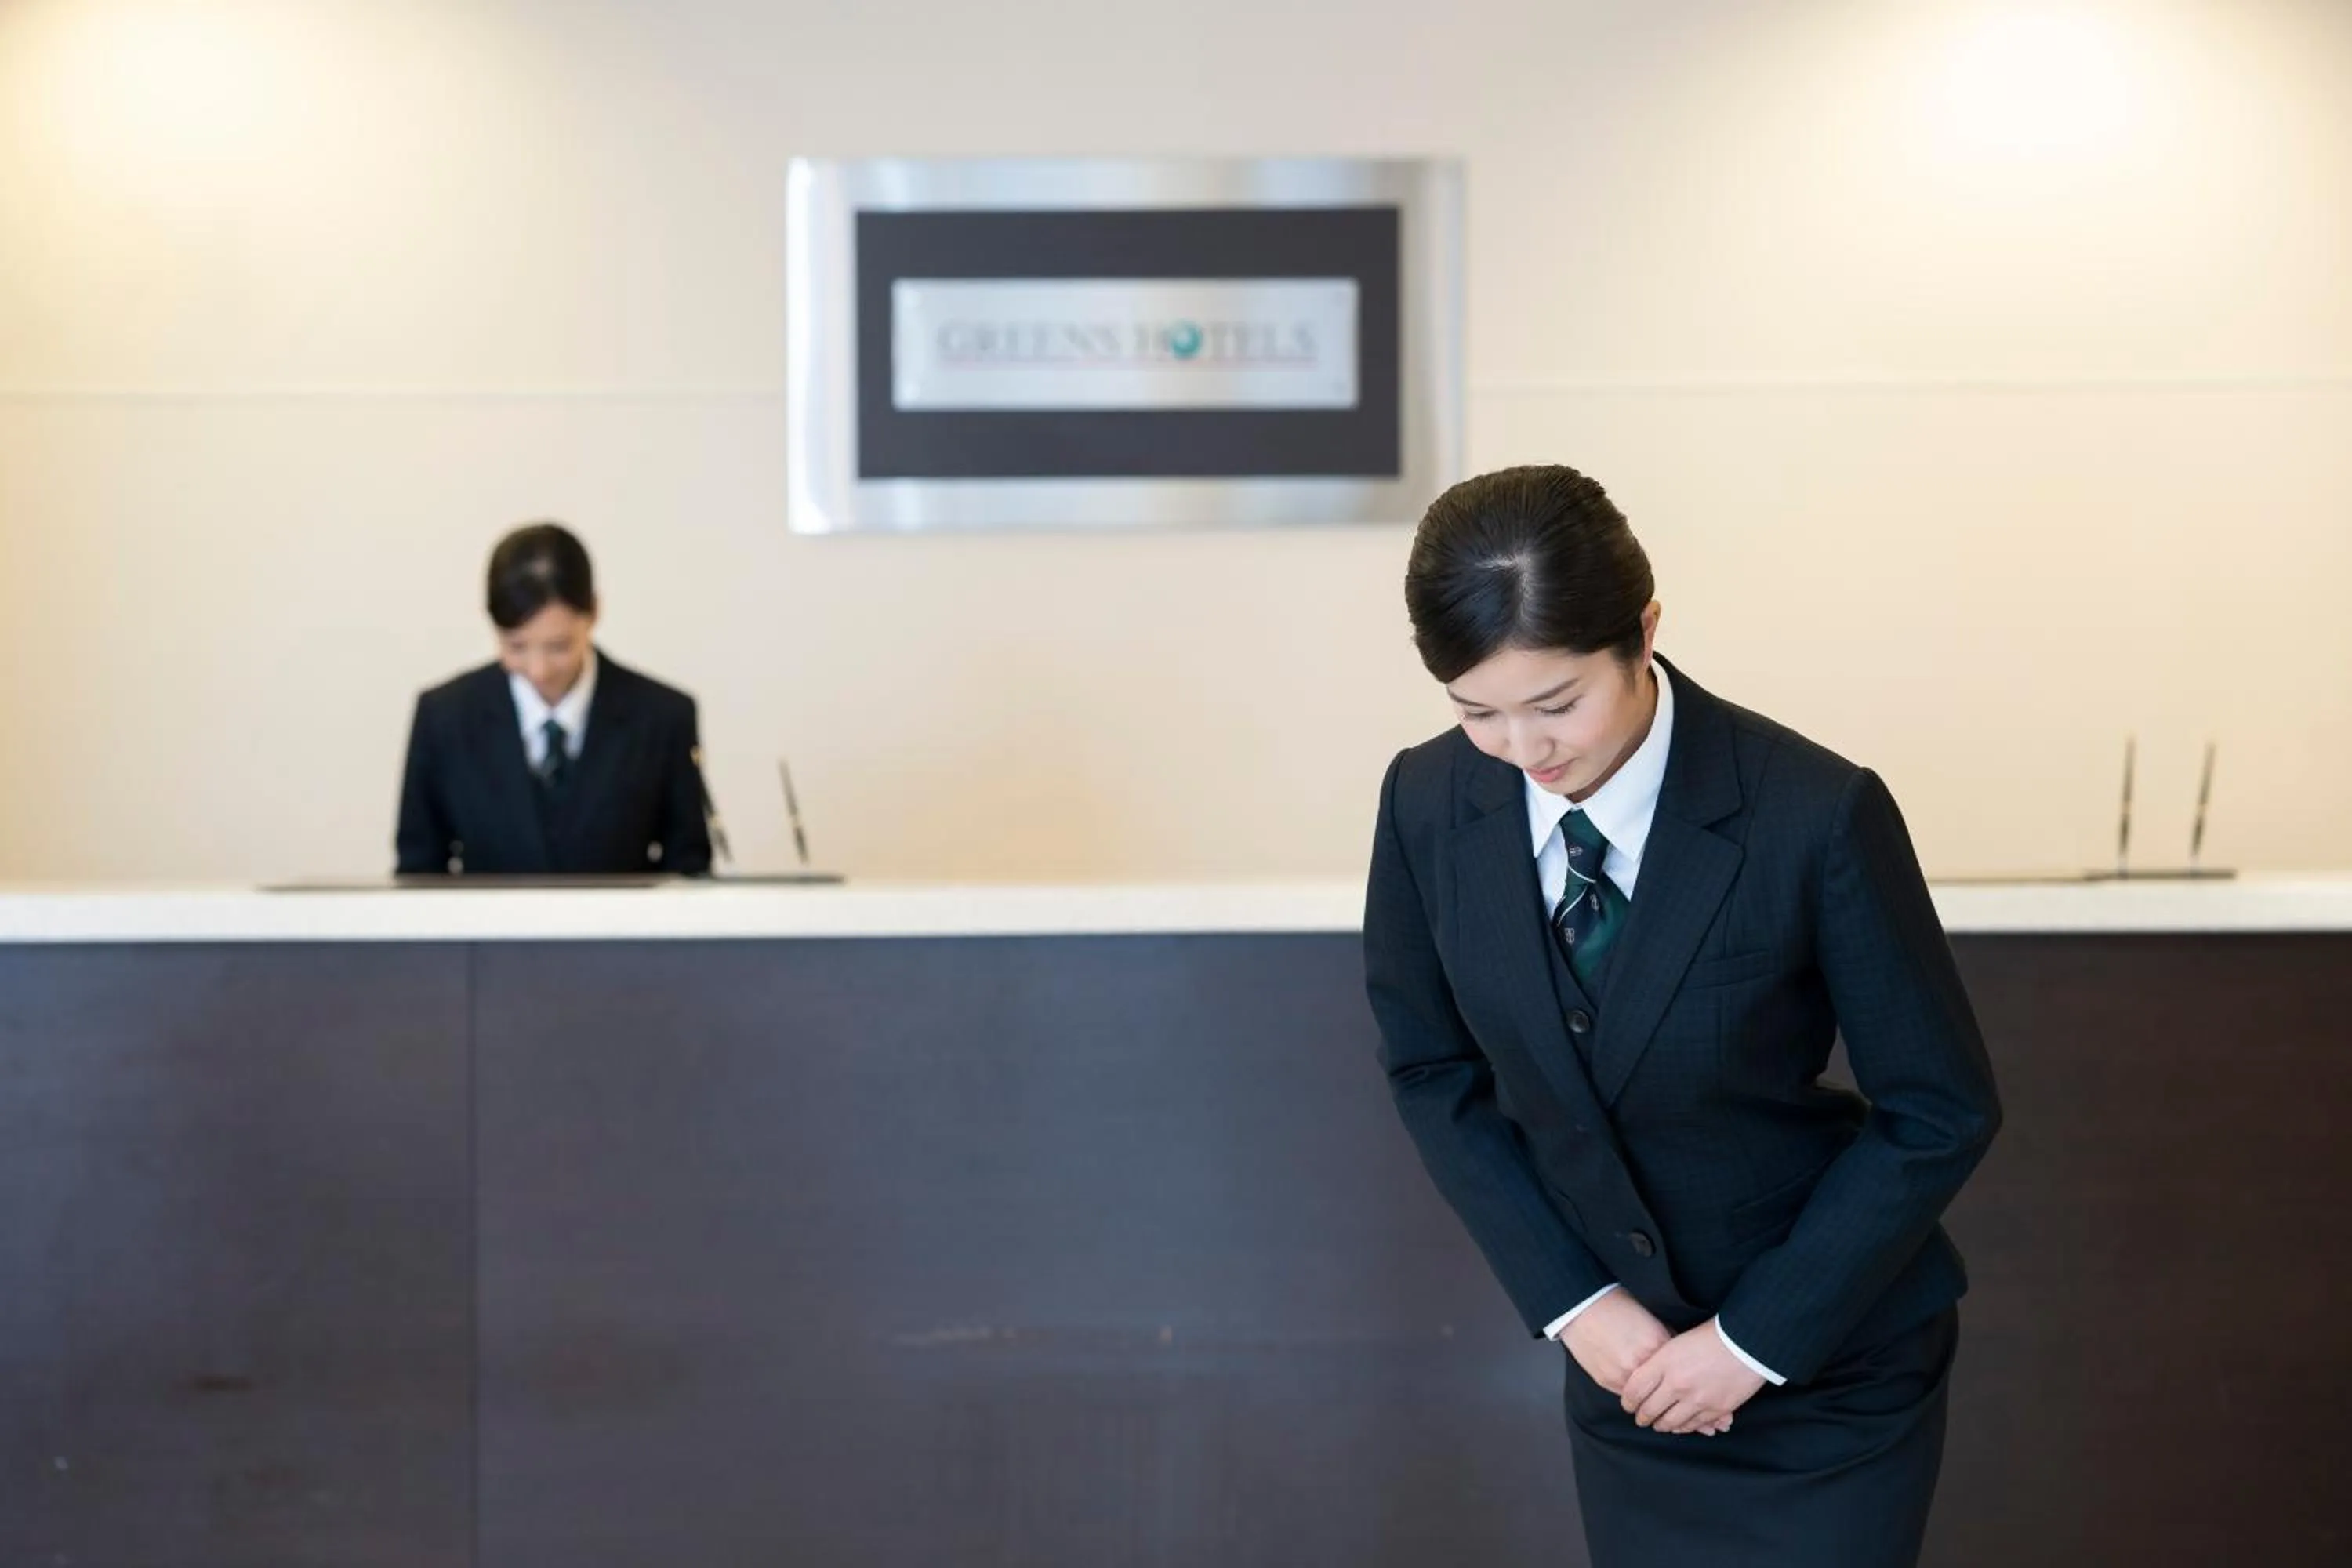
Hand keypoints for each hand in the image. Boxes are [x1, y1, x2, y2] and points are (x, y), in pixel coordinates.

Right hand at [1560, 1290, 1672, 1396]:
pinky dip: (1630, 1387)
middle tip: (1663, 1377)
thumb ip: (1664, 1337)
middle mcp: (1641, 1363)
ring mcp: (1623, 1375)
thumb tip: (1676, 1354)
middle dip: (1663, 1381)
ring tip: (1643, 1376)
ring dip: (1647, 1389)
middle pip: (1663, 1384)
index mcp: (1656, 1343)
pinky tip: (1627, 1373)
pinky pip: (1626, 1393)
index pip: (1677, 1367)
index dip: (1678, 1367)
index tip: (1677, 1368)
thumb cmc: (1615, 1307)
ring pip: (1645, 1395)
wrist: (1582, 1308)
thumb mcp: (1649, 1317)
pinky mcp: (1607, 1381)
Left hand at [1619, 1318, 1764, 1435]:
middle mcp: (1677, 1384)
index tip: (1627, 1405)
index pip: (1634, 1390)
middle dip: (1642, 1417)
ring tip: (1657, 1424)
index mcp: (1664, 1363)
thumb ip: (1658, 1362)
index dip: (1627, 1401)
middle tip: (1640, 1418)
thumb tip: (1644, 1380)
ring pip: (1669, 1422)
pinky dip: (1682, 1427)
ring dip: (1660, 1425)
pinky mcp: (1715, 1409)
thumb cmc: (1710, 1336)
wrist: (1746, 1342)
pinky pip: (1692, 1425)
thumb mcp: (1676, 1342)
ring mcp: (1696, 1399)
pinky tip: (1678, 1425)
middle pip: (1649, 1410)